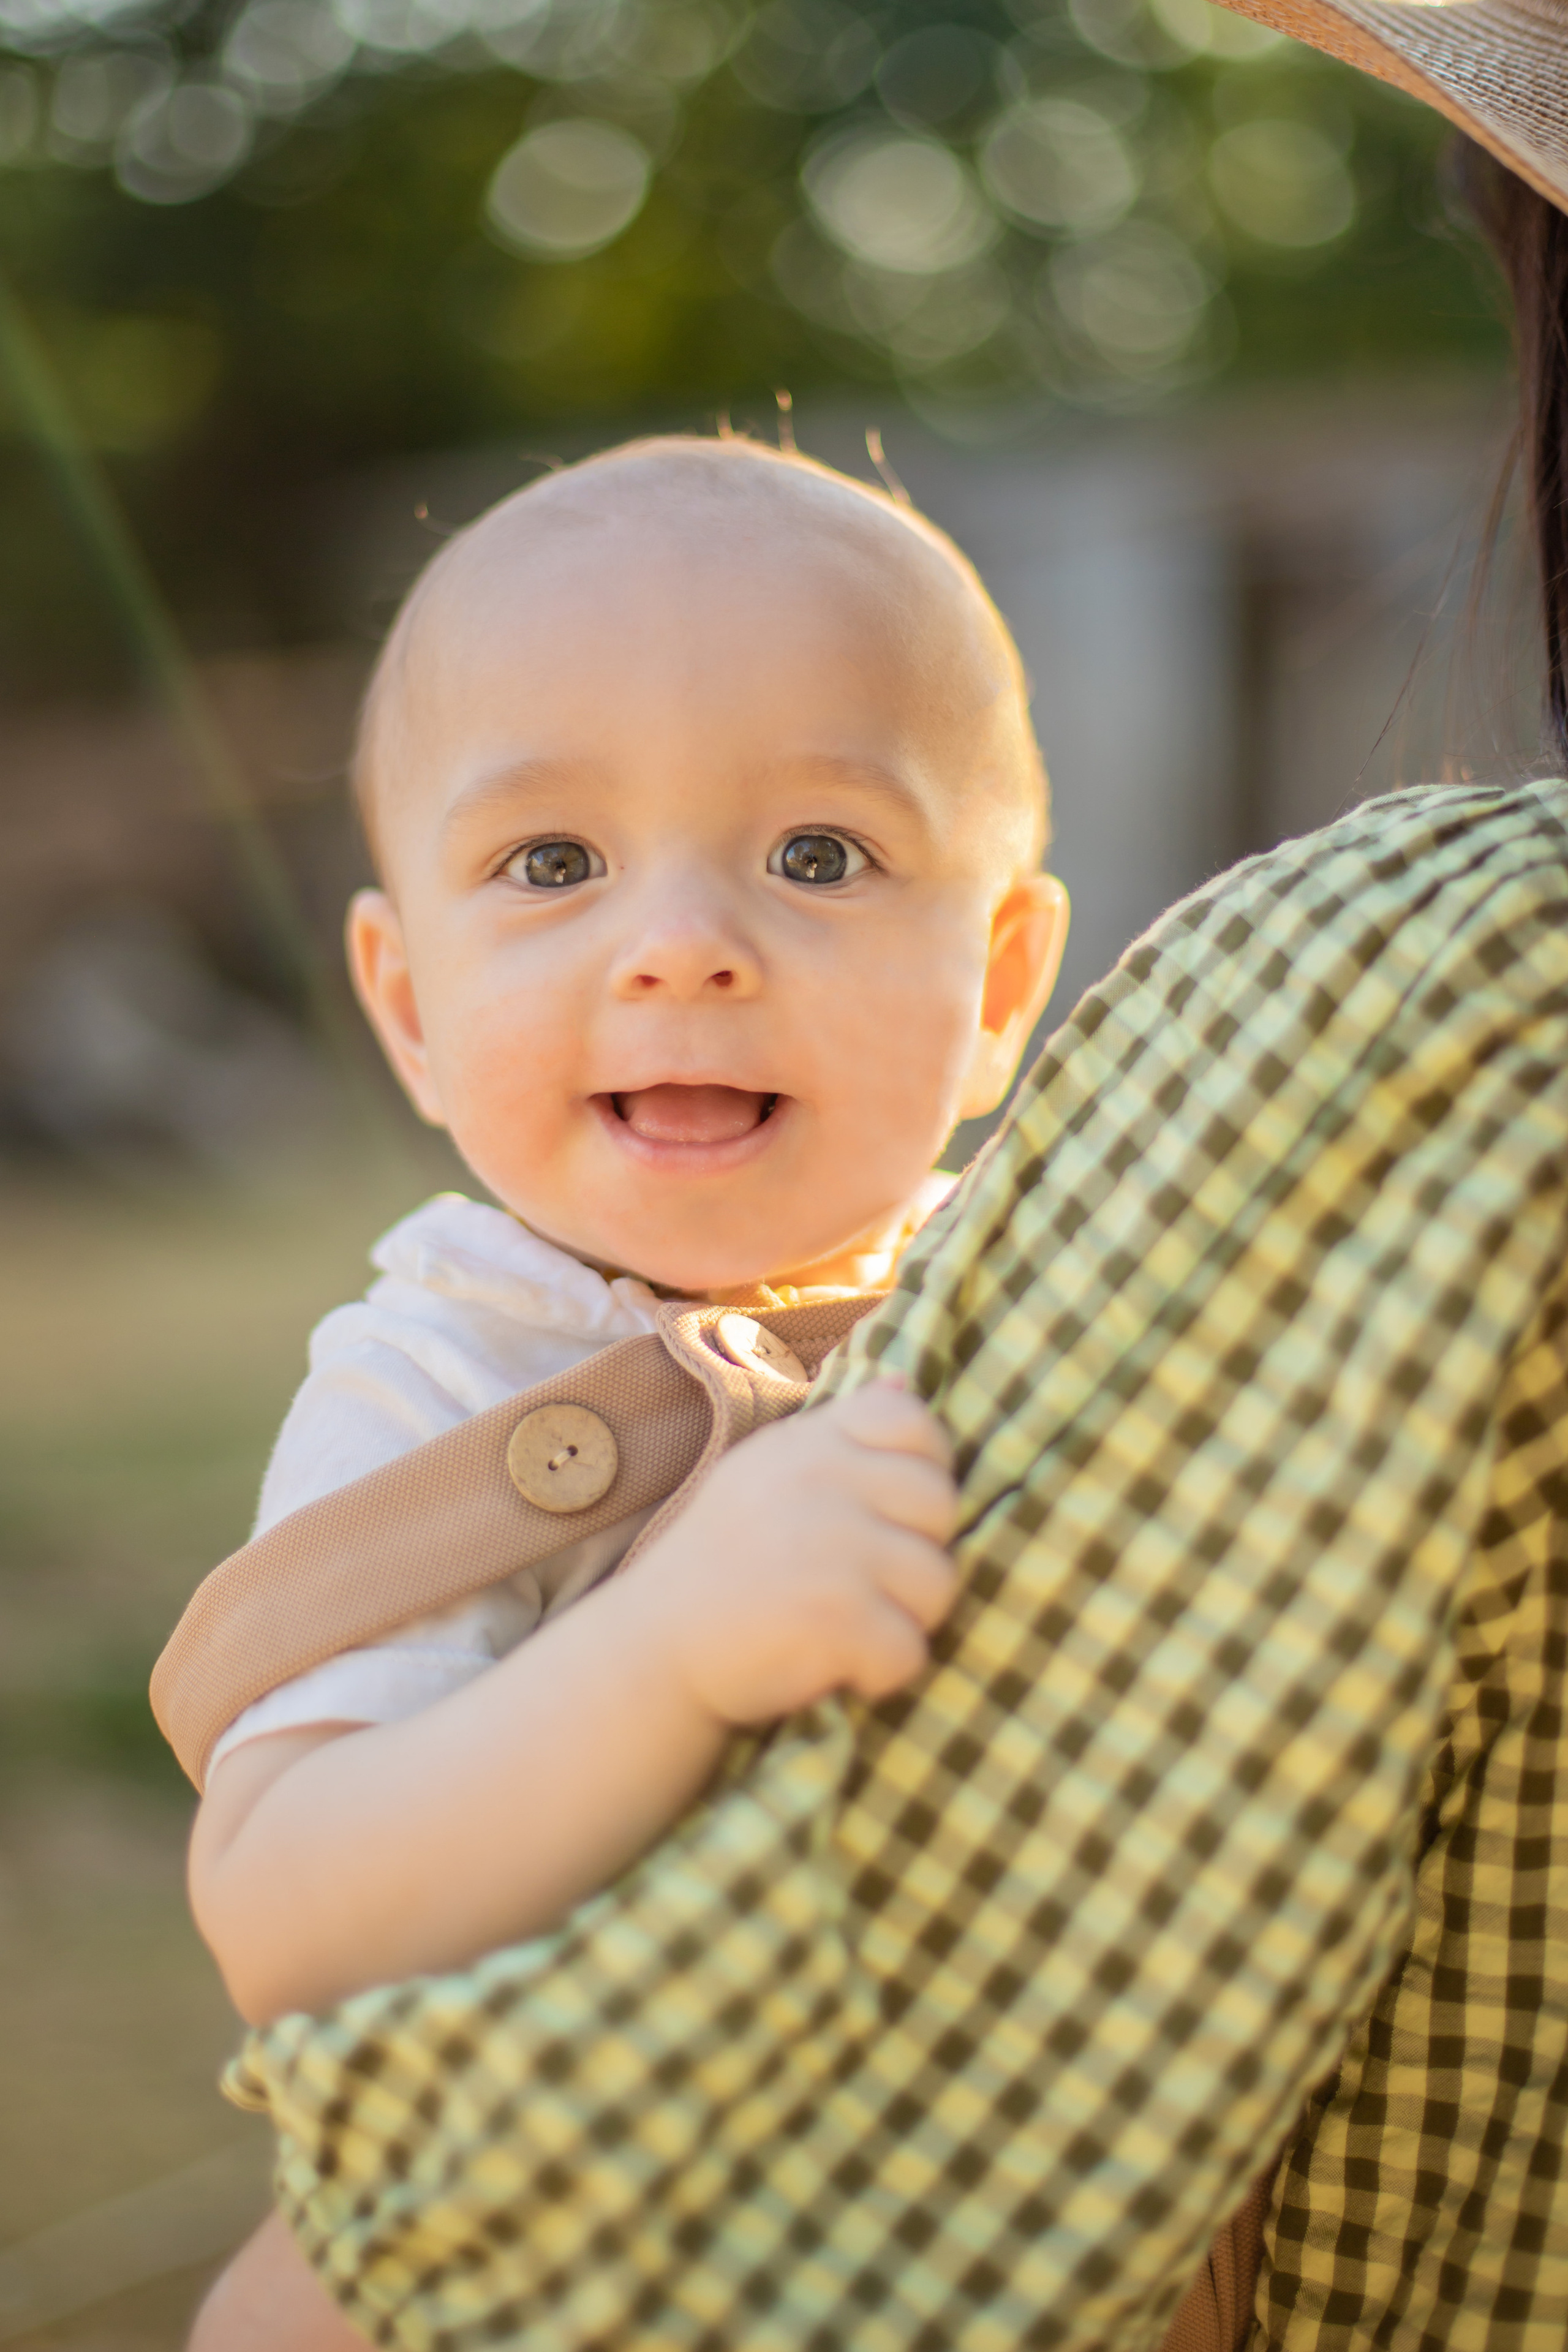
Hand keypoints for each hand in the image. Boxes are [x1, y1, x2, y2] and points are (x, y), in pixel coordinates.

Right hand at [622, 1381, 959, 1725]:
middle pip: (941, 1507)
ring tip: (847, 1625)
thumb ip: (838, 1434)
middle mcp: (820, 1480)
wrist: (653, 1647)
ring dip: (906, 1618)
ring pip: (940, 1582)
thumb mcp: (766, 1473)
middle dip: (917, 1554)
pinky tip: (837, 1665)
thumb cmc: (722, 1563)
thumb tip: (901, 1379)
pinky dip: (882, 1672)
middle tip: (863, 1584)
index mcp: (808, 1442)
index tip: (889, 1514)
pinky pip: (911, 1650)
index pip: (913, 1421)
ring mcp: (831, 1545)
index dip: (925, 1469)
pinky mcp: (836, 1616)